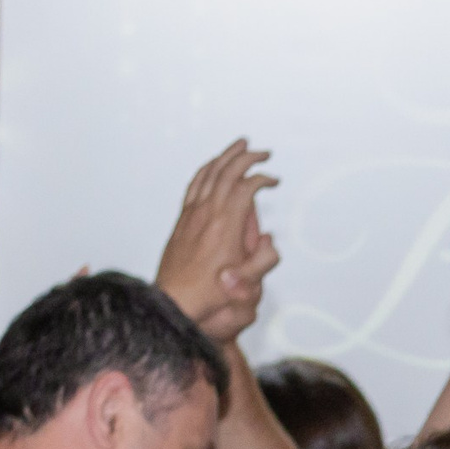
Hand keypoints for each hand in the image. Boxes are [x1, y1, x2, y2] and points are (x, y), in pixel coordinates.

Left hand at [154, 140, 280, 342]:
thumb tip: (268, 238)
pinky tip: (212, 168)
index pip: (245, 187)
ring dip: (226, 156)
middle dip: (246, 157)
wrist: (176, 301)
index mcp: (225, 225)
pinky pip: (195, 184)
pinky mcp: (183, 219)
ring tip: (238, 147)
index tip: (273, 181)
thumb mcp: (247, 281)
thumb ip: (263, 258)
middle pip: (226, 172)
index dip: (262, 178)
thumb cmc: (209, 295)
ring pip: (209, 173)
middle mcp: (206, 214)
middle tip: (262, 152)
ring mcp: (192, 214)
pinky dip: (207, 169)